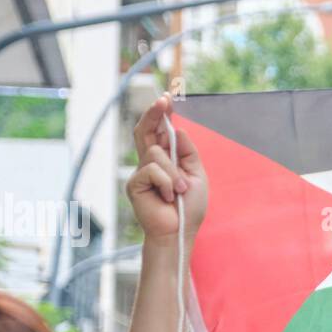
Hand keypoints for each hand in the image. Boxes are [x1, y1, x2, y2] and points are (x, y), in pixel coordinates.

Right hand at [126, 93, 208, 244]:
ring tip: (180, 191)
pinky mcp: (135, 184)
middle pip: (145, 131)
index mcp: (165, 161)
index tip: (166, 99)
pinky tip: (169, 197)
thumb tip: (178, 129)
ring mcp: (140, 173)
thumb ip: (187, 153)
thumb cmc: (188, 208)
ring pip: (156, 153)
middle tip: (163, 100)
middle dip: (154, 114)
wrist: (179, 231)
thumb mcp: (196, 176)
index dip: (160, 115)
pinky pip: (153, 170)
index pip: (158, 133)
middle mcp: (149, 164)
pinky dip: (167, 182)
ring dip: (174, 172)